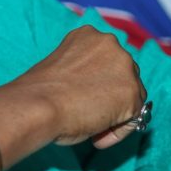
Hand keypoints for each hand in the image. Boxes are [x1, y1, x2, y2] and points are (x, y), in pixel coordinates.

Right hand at [16, 25, 146, 148]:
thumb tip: (94, 94)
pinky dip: (117, 130)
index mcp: (88, 35)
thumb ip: (83, 73)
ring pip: (131, 96)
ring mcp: (124, 67)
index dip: (97, 85)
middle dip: (110, 97)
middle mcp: (110, 43)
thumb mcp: (62, 70)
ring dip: (115, 114)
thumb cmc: (40, 94)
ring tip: (92, 127)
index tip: (84, 101)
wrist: (37, 106)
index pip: (105, 61)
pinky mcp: (132, 92)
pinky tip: (97, 135)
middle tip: (91, 116)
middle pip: (123, 75)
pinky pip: (133, 118)